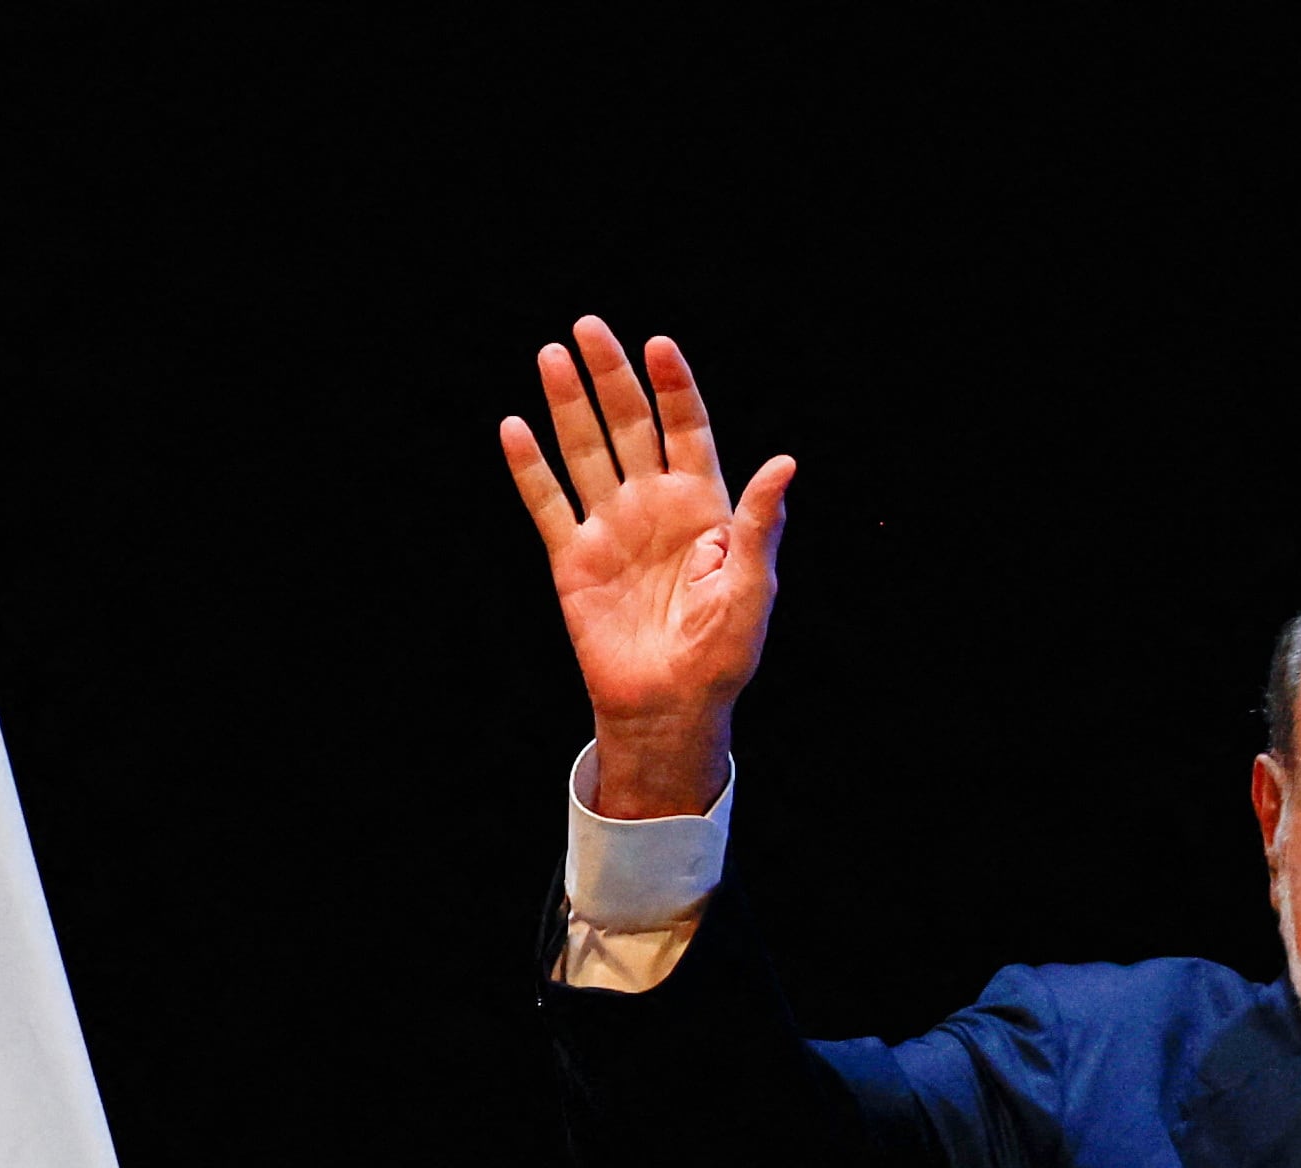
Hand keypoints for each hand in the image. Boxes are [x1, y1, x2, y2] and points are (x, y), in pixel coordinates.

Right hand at [500, 318, 794, 818]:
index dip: (673, 387)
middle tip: (588, 327)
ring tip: (551, 355)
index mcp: (702, 506)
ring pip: (585, 451)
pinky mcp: (574, 560)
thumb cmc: (722, 654)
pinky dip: (530, 468)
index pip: (685, 428)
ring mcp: (611, 529)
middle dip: (610, 376)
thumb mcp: (752, 587)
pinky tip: (515, 427)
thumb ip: (760, 523)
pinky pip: (548, 505)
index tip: (658, 344)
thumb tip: (785, 463)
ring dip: (567, 405)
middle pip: (629, 425)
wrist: (670, 706)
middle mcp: (653, 506)